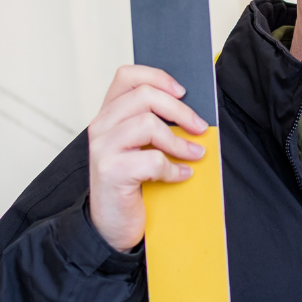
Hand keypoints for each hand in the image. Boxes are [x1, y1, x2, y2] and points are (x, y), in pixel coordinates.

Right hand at [88, 65, 207, 251]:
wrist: (111, 225)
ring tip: (194, 155)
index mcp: (108, 115)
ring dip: (179, 141)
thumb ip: (154, 124)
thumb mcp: (140, 147)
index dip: (158, 77)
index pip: (127, 76)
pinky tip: (180, 175)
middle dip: (181, 111)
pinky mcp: (110, 171)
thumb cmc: (131, 184)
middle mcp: (101, 126)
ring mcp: (103, 148)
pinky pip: (151, 159)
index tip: (183, 92)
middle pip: (145, 96)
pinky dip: (173, 168)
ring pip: (148, 124)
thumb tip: (193, 112)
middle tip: (200, 127)